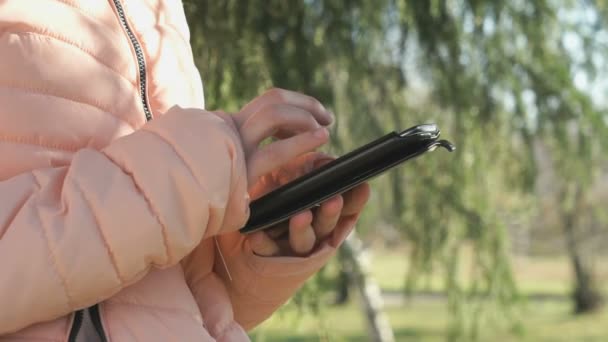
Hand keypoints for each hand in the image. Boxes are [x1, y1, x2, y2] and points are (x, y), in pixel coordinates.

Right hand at [215, 88, 333, 188]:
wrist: (183, 210)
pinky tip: (320, 140)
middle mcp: (229, 128)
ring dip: (305, 117)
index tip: (315, 115)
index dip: (298, 103)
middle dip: (306, 104)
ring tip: (324, 132)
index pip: (269, 101)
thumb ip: (248, 144)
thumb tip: (285, 134)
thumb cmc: (211, 188)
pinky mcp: (239, 172)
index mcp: (229, 124)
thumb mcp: (229, 157)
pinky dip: (302, 141)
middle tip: (327, 119)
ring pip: (275, 114)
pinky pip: (275, 151)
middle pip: (274, 99)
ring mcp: (233, 146)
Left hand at [247, 153, 370, 256]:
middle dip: (331, 213)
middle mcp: (313, 230)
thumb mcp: (293, 171)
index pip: (348, 208)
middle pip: (327, 225)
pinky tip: (256, 234)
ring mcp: (292, 243)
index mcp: (325, 212)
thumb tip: (327, 161)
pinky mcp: (268, 252)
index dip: (356, 200)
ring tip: (301, 216)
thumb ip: (312, 166)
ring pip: (303, 241)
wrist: (250, 217)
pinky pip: (266, 249)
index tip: (362, 186)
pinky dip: (263, 241)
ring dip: (302, 228)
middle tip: (334, 201)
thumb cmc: (277, 188)